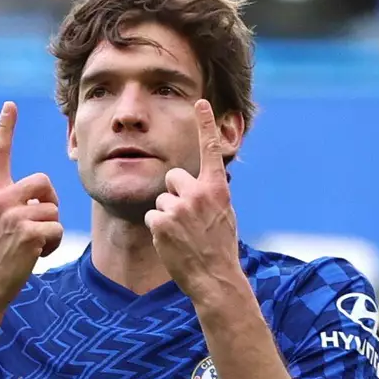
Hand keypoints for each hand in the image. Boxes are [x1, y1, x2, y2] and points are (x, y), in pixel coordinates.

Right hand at [0, 102, 61, 308]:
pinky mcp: (28, 231)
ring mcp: (12, 214)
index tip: (10, 105)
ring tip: (31, 244)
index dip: (5, 128)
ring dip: (51, 229)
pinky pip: (57, 228)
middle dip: (50, 202)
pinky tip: (34, 255)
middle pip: (44, 181)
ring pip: (54, 208)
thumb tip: (44, 197)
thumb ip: (15, 203)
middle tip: (36, 225)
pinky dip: (53, 244)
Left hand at [145, 99, 240, 301]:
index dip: (206, 125)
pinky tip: (173, 242)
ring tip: (183, 234)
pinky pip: (153, 216)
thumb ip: (211, 194)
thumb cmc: (220, 247)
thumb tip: (204, 181)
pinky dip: (160, 230)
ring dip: (168, 215)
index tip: (201, 102)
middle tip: (188, 218)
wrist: (215, 277)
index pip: (210, 151)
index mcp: (217, 190)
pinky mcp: (160, 221)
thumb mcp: (225, 215)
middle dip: (176, 193)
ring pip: (162, 199)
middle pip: (173, 177)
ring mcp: (178, 207)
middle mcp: (198, 193)